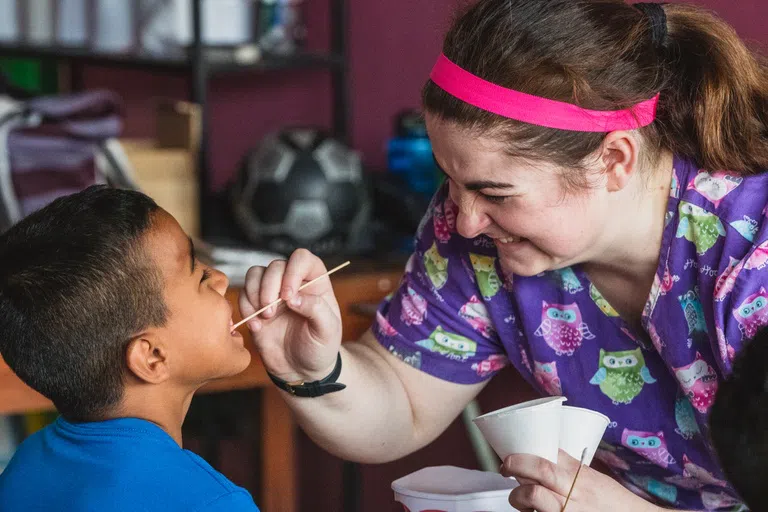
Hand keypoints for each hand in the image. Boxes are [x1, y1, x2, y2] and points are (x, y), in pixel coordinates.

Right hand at [239, 249, 341, 382]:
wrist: (302, 371)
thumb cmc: (320, 348)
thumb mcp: (327, 331)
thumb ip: (316, 310)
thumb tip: (293, 297)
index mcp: (315, 282)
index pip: (302, 258)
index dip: (292, 271)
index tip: (289, 296)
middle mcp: (293, 283)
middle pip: (275, 266)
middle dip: (269, 287)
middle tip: (272, 312)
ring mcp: (273, 294)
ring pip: (255, 274)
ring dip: (254, 294)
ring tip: (264, 318)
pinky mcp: (257, 307)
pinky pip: (244, 295)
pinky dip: (246, 308)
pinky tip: (257, 328)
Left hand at [501, 450, 661, 511]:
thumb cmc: (615, 505)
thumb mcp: (594, 482)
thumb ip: (571, 470)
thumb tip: (545, 457)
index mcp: (581, 476)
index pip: (550, 455)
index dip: (527, 453)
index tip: (513, 455)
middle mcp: (575, 492)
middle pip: (540, 469)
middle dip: (516, 464)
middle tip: (506, 467)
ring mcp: (569, 511)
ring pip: (534, 495)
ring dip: (519, 495)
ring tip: (519, 498)